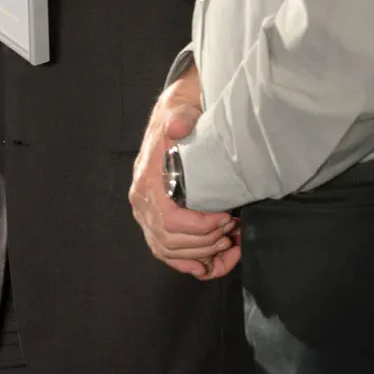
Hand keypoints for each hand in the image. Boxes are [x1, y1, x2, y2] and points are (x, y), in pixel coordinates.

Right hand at [129, 64, 239, 279]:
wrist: (173, 114)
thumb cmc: (180, 115)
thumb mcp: (182, 108)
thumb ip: (180, 117)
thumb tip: (176, 128)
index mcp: (147, 178)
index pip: (169, 218)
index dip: (200, 227)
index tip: (225, 217)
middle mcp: (142, 199)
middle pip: (171, 240)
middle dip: (206, 241)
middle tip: (232, 228)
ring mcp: (146, 211)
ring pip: (169, 250)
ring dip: (202, 254)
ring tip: (228, 241)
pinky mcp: (154, 219)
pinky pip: (166, 252)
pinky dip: (187, 263)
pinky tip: (208, 264)